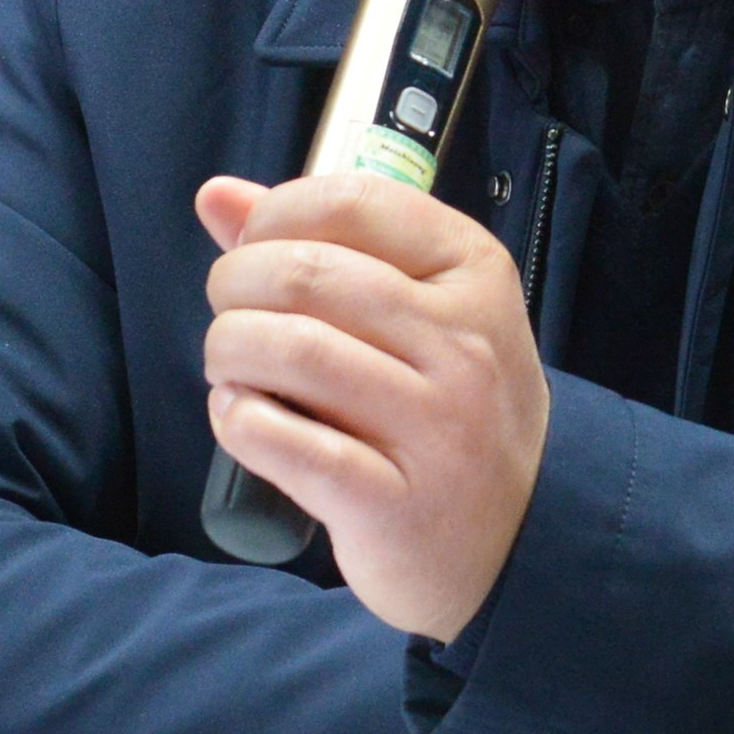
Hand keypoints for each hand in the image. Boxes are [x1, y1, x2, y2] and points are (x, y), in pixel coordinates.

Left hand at [196, 170, 547, 641]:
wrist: (517, 538)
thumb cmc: (447, 406)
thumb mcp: (417, 310)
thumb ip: (319, 243)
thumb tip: (216, 194)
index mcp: (472, 272)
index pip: (350, 202)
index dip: (273, 218)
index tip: (256, 252)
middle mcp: (463, 343)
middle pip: (305, 273)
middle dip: (235, 285)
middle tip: (233, 316)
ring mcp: (434, 427)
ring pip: (290, 349)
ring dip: (229, 350)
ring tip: (232, 367)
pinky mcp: (390, 503)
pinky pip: (283, 441)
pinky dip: (237, 420)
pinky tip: (240, 416)